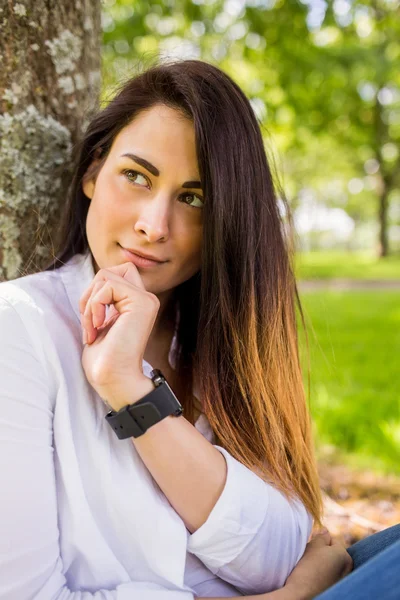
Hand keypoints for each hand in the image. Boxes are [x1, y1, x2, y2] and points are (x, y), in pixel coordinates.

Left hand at [79, 262, 159, 409]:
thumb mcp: (101, 322)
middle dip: (91, 291)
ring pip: (106, 275)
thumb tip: (96, 280)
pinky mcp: (142, 302)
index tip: (92, 319)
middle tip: (89, 320)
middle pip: (112, 270)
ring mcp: (146, 300)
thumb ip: (103, 301)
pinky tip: (97, 328)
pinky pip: (108, 286)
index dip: (96, 291)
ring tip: (92, 328)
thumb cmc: (104, 359)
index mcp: (137, 304)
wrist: (113, 380)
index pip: (115, 275)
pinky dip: (94, 305)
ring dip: (89, 302)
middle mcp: (146, 299)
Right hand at [283, 529, 352, 599]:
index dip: (320, 542)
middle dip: (323, 553)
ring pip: (332, 565)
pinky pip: (330, 576)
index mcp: (345, 556)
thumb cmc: (308, 568)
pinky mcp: (336, 588)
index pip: (332, 540)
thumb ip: (322, 537)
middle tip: (310, 557)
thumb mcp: (313, 546)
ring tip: (312, 568)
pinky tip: (315, 577)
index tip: (311, 549)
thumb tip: (326, 531)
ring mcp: (343, 581)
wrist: (302, 594)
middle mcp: (348, 569)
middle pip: (333, 553)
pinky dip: (324, 575)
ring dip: (324, 564)